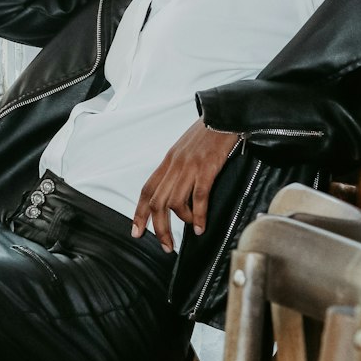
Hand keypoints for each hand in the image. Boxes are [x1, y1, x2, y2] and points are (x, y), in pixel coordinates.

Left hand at [131, 119, 240, 251]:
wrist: (224, 115)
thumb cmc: (208, 134)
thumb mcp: (186, 150)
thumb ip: (179, 169)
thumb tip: (178, 193)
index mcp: (168, 161)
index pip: (147, 189)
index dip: (139, 212)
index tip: (137, 232)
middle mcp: (174, 165)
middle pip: (157, 202)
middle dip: (158, 228)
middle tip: (166, 245)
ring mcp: (189, 166)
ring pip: (174, 202)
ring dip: (181, 222)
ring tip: (190, 231)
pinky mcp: (206, 167)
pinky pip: (198, 197)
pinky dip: (198, 215)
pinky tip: (201, 227)